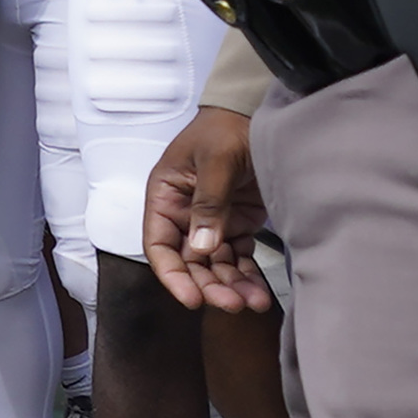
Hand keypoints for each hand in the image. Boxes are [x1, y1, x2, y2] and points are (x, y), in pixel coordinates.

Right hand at [142, 107, 272, 312]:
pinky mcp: (238, 223)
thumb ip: (209, 204)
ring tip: (252, 302)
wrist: (258, 113)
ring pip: (215, 264)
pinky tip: (258, 293)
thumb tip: (200, 248)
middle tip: (231, 304)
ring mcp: (212, 221)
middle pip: (189, 261)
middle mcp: (183, 214)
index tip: (192, 298)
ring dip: (230, 285)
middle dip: (208, 285)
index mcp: (164, 197)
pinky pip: (238, 257)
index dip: (173, 275)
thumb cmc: (226, 129)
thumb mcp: (215, 161)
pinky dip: (247, 276)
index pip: (159, 245)